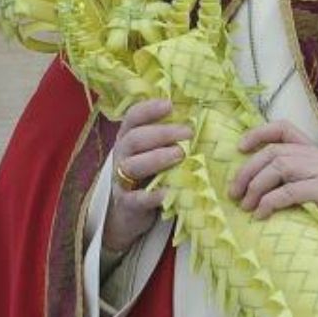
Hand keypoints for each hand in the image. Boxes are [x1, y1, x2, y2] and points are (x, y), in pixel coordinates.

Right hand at [101, 99, 192, 254]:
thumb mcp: (155, 152)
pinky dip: (152, 195)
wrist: (131, 211)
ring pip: (132, 165)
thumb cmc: (150, 174)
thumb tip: (196, 119)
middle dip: (161, 133)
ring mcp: (121, 179)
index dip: (149, 110)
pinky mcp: (127, 203)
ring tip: (180, 154)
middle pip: (134, 139)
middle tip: (188, 132)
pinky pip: (136, 198)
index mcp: (128, 138)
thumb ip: (169, 137)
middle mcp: (122, 155)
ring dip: (156, 158)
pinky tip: (169, 192)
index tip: (169, 105)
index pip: (133, 117)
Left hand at [228, 120, 317, 227]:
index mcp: (314, 152)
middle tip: (233, 193)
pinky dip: (270, 202)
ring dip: (256, 186)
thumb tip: (248, 186)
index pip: (284, 129)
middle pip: (274, 152)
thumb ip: (288, 179)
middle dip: (248, 171)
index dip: (259, 133)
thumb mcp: (309, 188)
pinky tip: (261, 215)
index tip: (239, 148)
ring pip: (280, 167)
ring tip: (245, 206)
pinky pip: (290, 191)